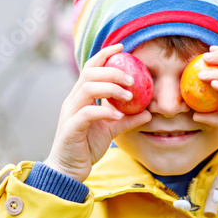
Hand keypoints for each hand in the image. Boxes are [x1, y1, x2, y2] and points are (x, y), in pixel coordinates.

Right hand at [44, 44, 151, 181]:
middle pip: (89, 73)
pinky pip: (87, 113)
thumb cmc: (87, 147)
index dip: (104, 55)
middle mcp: (73, 101)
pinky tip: (119, 115)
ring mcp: (70, 114)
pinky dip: (105, 111)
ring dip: (111, 88)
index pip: (90, 68)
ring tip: (128, 95)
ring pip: (87, 88)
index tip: (122, 47)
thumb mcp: (112, 130)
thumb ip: (128, 120)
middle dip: (112, 71)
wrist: (69, 170)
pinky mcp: (71, 129)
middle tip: (132, 79)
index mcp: (80, 98)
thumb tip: (148, 113)